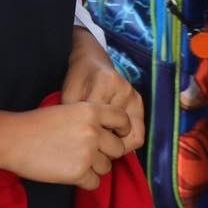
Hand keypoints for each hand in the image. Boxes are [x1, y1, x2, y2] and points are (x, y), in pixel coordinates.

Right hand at [0, 102, 130, 189]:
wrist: (13, 139)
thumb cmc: (37, 124)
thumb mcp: (68, 110)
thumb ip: (90, 120)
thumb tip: (109, 135)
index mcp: (91, 110)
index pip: (123, 119)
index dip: (122, 130)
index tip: (117, 135)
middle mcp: (93, 130)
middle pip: (118, 148)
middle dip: (106, 153)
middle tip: (88, 153)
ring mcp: (87, 152)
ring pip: (107, 167)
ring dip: (94, 168)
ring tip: (74, 161)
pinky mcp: (78, 173)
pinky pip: (95, 183)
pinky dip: (85, 181)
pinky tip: (69, 172)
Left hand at [62, 28, 143, 153]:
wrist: (91, 61)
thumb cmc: (78, 81)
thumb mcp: (69, 96)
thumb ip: (74, 118)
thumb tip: (82, 145)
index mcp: (105, 84)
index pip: (101, 125)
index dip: (91, 140)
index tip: (82, 143)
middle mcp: (124, 89)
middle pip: (119, 134)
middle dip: (107, 145)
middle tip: (94, 145)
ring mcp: (134, 95)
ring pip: (131, 137)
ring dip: (117, 143)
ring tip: (103, 139)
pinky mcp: (139, 102)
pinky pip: (137, 133)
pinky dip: (125, 139)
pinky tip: (112, 136)